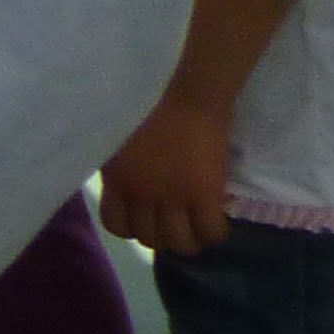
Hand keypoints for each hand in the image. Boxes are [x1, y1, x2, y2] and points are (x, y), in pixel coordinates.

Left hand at [96, 98, 234, 259]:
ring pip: (179, 244)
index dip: (132, 228)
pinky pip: (211, 232)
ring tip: (197, 227)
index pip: (115, 225)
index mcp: (116, 178)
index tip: (146, 219)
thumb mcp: (118, 137)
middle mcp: (140, 194)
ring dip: (188, 240)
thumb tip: (130, 183)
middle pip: (149, 238)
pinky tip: (218, 219)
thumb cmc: (149, 101)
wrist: (183, 89)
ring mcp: (172, 197)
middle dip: (162, 236)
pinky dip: (215, 233)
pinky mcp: (204, 195)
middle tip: (176, 223)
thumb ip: (122, 165)